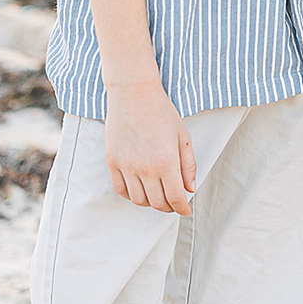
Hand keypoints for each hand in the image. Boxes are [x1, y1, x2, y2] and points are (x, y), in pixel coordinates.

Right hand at [103, 88, 194, 213]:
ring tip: (157, 195)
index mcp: (166, 162)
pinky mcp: (112, 161)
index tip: (185, 210)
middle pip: (157, 203)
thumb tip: (189, 188)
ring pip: (138, 200)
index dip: (182, 208)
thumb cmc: (161, 112)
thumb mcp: (182, 137)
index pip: (175, 199)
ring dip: (150, 202)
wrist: (133, 93)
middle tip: (173, 202)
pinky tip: (140, 189)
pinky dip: (131, 195)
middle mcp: (145, 168)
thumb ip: (188, 165)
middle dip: (169, 207)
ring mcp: (126, 166)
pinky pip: (121, 189)